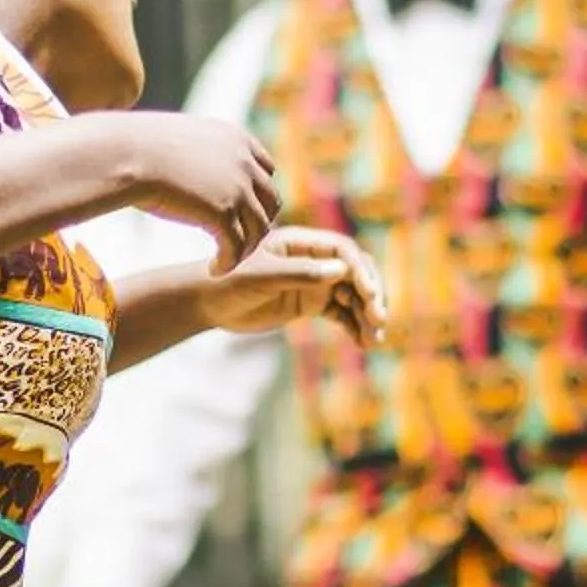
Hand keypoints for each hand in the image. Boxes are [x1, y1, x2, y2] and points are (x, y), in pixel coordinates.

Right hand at [121, 116, 279, 272]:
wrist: (124, 154)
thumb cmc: (137, 147)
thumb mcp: (180, 140)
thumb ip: (198, 154)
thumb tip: (189, 167)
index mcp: (236, 138)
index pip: (266, 170)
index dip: (257, 194)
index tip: (242, 213)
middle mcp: (244, 161)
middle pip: (270, 201)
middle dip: (258, 223)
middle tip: (239, 242)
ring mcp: (238, 187)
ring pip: (259, 228)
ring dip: (246, 249)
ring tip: (226, 260)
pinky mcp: (223, 213)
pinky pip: (238, 247)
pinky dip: (229, 262)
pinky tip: (215, 270)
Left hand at [197, 227, 387, 342]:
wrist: (208, 303)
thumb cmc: (228, 282)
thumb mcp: (261, 277)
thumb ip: (300, 273)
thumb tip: (344, 270)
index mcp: (301, 242)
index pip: (343, 250)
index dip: (360, 270)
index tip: (369, 295)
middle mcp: (312, 258)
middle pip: (355, 271)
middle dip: (371, 294)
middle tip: (378, 319)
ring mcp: (313, 281)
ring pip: (352, 295)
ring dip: (367, 315)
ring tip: (374, 340)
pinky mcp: (310, 303)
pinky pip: (341, 313)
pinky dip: (354, 327)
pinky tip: (364, 343)